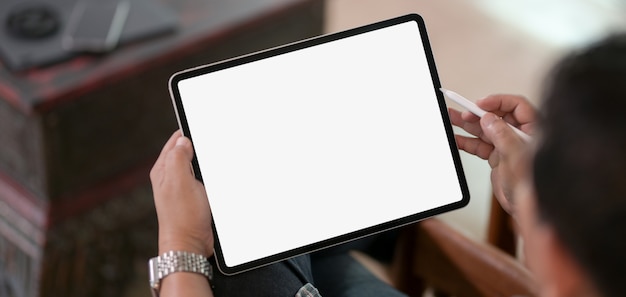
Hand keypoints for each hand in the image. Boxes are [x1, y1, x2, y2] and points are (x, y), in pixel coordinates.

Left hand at [150, 130, 213, 256]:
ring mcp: (182, 187)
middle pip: (186, 152)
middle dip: (198, 146)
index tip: (202, 126)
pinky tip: (215, 178)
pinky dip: (209, 175)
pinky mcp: (193, 198)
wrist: (189, 244)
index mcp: (163, 170)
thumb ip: (178, 157)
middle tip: (210, 142)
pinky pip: (202, 179)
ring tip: (212, 159)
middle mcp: (170, 177)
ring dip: (205, 162)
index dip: (188, 132)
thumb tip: (182, 140)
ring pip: (196, 165)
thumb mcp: (180, 181)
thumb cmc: (183, 217)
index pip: (175, 141)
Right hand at [449, 94, 535, 213]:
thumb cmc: (532, 186)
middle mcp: (520, 135)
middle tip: (463, 113)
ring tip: (452, 118)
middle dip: (478, 113)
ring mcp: (508, 146)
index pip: (516, 106)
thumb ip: (502, 135)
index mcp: (533, 130)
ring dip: (468, 125)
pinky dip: (468, 142)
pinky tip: (456, 138)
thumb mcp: (515, 157)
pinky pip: (480, 145)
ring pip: (486, 130)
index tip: (480, 105)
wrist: (527, 209)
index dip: (498, 102)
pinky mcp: (498, 157)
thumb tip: (489, 118)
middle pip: (497, 116)